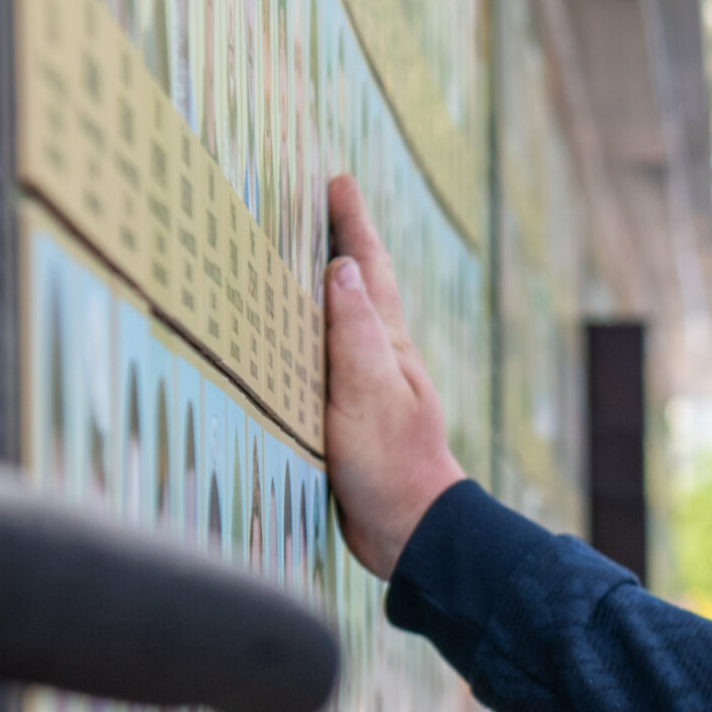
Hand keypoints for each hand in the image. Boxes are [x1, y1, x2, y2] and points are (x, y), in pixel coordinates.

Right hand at [325, 174, 464, 577]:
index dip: (353, 225)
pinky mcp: (354, 417)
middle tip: (321, 203)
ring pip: (345, 321)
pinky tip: (301, 341)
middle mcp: (383, 358)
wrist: (411, 531)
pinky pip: (329, 358)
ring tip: (305, 258)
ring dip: (328, 287)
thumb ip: (354, 331)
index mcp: (388, 345)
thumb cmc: (391, 462)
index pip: (368, 269)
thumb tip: (343, 267)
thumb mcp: (368, 390)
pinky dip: (315, 335)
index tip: (338, 181)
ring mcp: (370, 386)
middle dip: (342, 243)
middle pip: (360, 287)